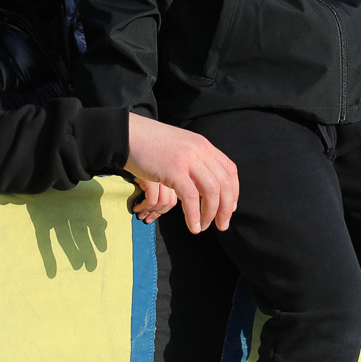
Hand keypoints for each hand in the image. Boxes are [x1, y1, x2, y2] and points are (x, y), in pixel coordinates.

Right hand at [125, 114, 238, 232]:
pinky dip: (194, 215)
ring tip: (203, 227)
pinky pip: (191, 197)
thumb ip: (193, 160)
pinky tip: (192, 226)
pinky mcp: (174, 170)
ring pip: (211, 192)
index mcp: (203, 145)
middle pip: (224, 183)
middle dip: (225, 209)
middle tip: (221, 225)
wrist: (127, 134)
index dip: (233, 192)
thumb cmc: (149, 144)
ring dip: (210, 214)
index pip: (229, 170)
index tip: (229, 208)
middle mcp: (200, 150)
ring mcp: (188, 159)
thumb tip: (202, 181)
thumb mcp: (179, 146)